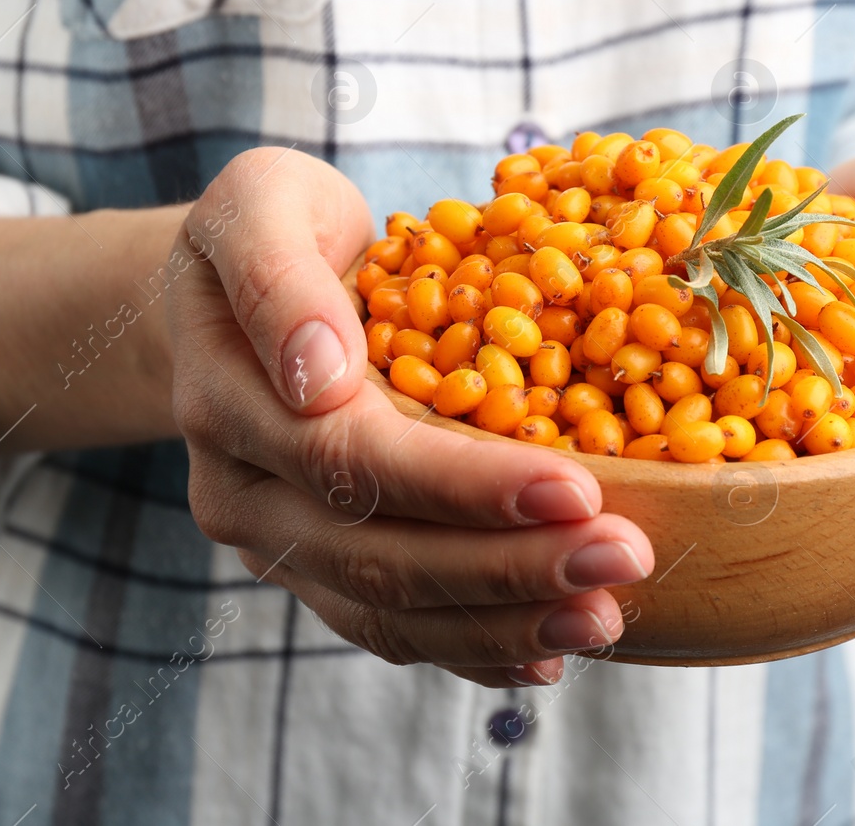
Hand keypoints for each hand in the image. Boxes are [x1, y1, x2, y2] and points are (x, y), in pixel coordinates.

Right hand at [168, 149, 654, 685]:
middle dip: (510, 567)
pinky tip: (550, 653)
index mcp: (230, 400)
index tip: (575, 488)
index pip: (356, 461)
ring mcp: (277, 544)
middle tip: (624, 560)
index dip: (465, 485)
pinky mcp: (317, 570)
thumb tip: (321, 376)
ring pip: (389, 610)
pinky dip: (471, 648)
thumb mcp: (261, 201)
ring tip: (606, 616)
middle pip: (379, 555)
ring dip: (503, 623)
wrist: (238, 292)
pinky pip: (392, 628)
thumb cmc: (273, 226)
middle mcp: (243, 493)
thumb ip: (276, 273)